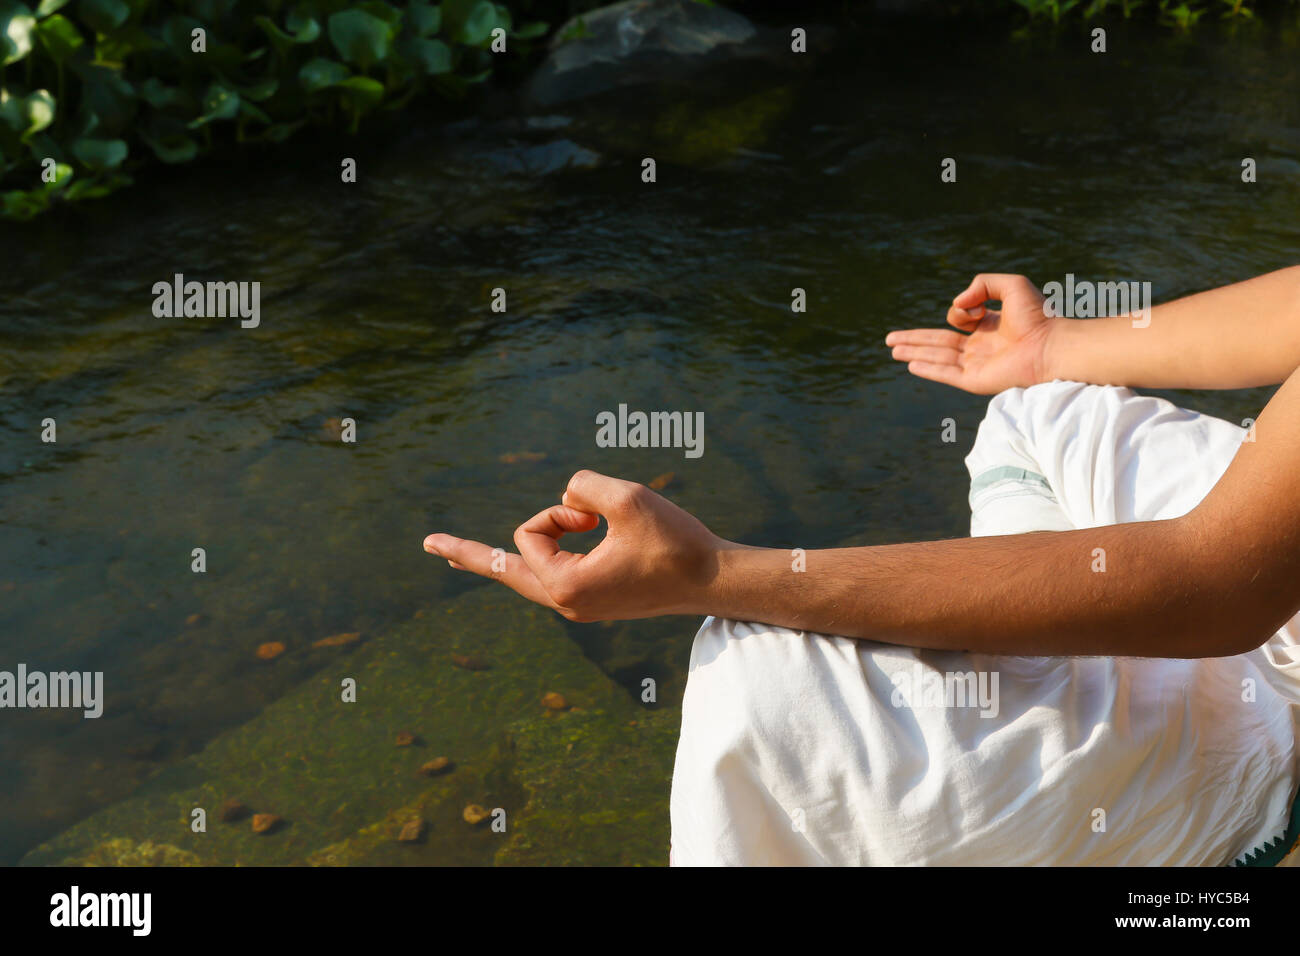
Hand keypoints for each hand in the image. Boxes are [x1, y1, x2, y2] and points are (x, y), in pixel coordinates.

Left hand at [423, 470, 724, 621]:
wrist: (714, 581)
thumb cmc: (676, 541)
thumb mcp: (628, 498)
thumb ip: (584, 485)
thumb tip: (570, 494)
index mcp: (566, 587)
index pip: (529, 534)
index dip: (557, 512)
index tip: (594, 516)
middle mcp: (566, 603)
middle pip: (505, 571)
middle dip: (468, 554)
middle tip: (429, 543)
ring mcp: (580, 606)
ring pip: (526, 575)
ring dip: (501, 557)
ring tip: (452, 553)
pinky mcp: (596, 601)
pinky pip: (550, 576)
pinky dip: (535, 558)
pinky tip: (509, 561)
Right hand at [885, 273, 1057, 394]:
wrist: (1051, 345)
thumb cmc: (1038, 316)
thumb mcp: (1011, 285)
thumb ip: (982, 284)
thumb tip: (957, 305)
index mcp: (989, 327)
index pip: (958, 319)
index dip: (960, 310)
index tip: (977, 308)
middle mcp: (981, 347)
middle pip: (939, 343)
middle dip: (914, 339)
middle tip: (890, 339)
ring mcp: (977, 365)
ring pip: (937, 358)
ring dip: (914, 352)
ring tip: (892, 349)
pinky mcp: (976, 380)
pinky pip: (946, 374)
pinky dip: (928, 369)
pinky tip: (910, 364)